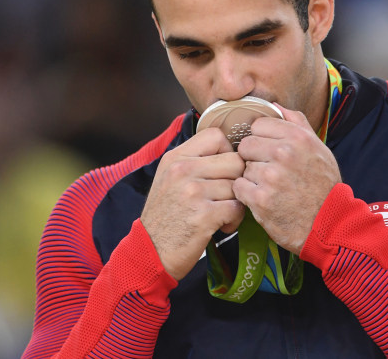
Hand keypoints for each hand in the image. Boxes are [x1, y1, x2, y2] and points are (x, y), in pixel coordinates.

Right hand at [141, 127, 245, 279]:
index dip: (228, 151)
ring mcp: (193, 192)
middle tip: (226, 195)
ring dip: (236, 203)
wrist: (150, 251)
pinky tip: (221, 225)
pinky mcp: (204, 215)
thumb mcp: (168, 178)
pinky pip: (237, 208)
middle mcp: (183, 170)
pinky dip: (234, 219)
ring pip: (238, 186)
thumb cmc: (165, 216)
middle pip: (235, 161)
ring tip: (222, 213)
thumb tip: (227, 149)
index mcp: (175, 157)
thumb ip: (193, 161)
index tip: (223, 169)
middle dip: (237, 180)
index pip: (216, 136)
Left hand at [233, 104, 341, 253]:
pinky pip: (239, 187)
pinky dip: (247, 194)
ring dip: (252, 178)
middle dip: (254, 158)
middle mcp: (284, 153)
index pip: (258, 125)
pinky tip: (263, 198)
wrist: (329, 224)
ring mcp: (271, 177)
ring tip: (271, 187)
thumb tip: (275, 106)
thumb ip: (297, 123)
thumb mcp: (319, 148)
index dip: (261, 139)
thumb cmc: (323, 186)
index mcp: (297, 138)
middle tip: (268, 171)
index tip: (268, 151)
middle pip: (246, 145)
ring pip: (243, 167)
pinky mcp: (260, 199)